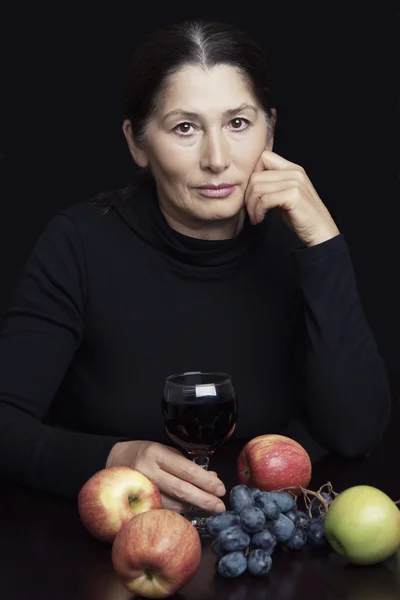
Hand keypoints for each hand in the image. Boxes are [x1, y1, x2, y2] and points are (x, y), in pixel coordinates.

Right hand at [106, 440, 225, 513]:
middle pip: (181, 489)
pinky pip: (162, 511)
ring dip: (192, 506)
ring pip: (172, 504)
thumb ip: (186, 464)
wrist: (114, 460)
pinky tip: (187, 508)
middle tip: (219, 506)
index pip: (186, 470)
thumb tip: (211, 478)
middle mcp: (147, 471)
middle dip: (204, 499)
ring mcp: (140, 489)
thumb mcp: (165, 450)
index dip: (206, 481)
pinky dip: (178, 511)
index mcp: (156, 454)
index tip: (220, 489)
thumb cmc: (144, 453)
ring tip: (206, 505)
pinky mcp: (135, 503)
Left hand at [245, 150, 339, 246]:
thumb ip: (271, 186)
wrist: (320, 231)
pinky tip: (260, 219)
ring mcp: (295, 183)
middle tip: (251, 210)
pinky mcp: (294, 196)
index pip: (264, 157)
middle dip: (247, 195)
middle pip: (256, 175)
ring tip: (255, 217)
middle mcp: (294, 172)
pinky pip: (265, 200)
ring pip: (257, 188)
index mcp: (292, 169)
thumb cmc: (301, 216)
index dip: (252, 174)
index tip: (252, 193)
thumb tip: (248, 185)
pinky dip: (258, 211)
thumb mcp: (284, 196)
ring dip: (251, 206)